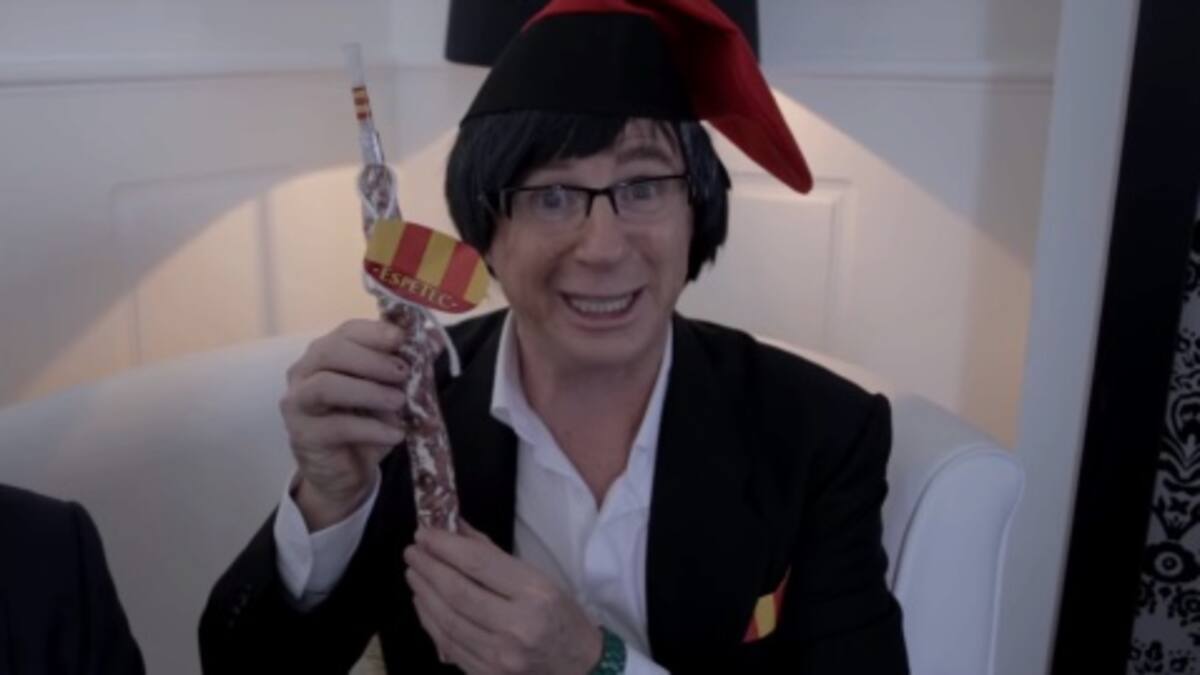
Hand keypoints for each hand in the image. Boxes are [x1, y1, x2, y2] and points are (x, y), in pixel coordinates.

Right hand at [279, 319, 411, 529]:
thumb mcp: (385, 393)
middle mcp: (303, 373)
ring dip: (368, 391)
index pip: (345, 332)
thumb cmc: (364, 424)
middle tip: (403, 373)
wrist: (344, 472)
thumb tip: (430, 346)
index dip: (374, 332)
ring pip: (326, 386)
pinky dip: (372, 428)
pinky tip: (396, 434)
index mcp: (324, 354)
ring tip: (399, 402)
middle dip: (371, 360)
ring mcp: (298, 404)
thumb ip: (397, 371)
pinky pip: (337, 427)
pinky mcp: (304, 435)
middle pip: (330, 352)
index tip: (402, 339)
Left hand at [404, 520, 602, 674]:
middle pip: (457, 592)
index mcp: (535, 594)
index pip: (478, 564)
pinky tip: (423, 603)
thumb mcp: (538, 577)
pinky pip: (448, 644)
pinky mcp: (486, 674)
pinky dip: (430, 620)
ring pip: (447, 620)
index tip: (424, 533)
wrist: (579, 666)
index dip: (445, 546)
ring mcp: (499, 656)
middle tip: (413, 551)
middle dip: (428, 567)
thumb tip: (455, 529)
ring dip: (423, 593)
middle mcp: (516, 626)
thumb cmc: (561, 616)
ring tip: (415, 573)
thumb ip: (492, 555)